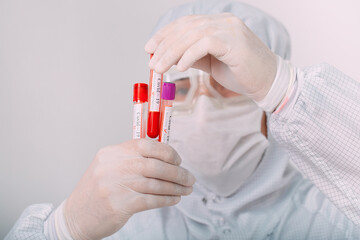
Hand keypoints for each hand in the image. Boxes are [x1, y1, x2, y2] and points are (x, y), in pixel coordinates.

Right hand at [64, 139, 194, 239]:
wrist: (76, 215)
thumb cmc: (97, 191)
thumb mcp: (108, 166)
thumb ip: (132, 159)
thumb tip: (165, 158)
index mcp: (111, 153)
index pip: (145, 145)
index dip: (166, 152)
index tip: (178, 160)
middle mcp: (113, 167)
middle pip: (154, 165)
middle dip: (177, 172)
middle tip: (189, 178)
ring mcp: (115, 186)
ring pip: (155, 184)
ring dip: (175, 187)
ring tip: (186, 190)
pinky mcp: (119, 206)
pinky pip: (151, 200)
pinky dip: (166, 199)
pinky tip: (174, 199)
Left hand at [145, 13, 276, 100]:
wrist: (268, 82)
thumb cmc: (241, 73)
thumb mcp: (211, 62)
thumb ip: (193, 55)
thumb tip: (171, 57)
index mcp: (218, 23)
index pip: (185, 23)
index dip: (165, 34)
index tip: (150, 47)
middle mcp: (223, 21)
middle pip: (186, 28)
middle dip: (164, 45)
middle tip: (152, 62)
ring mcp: (230, 29)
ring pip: (192, 35)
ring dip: (172, 52)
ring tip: (159, 67)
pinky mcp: (234, 42)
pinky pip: (206, 44)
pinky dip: (189, 55)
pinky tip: (180, 67)